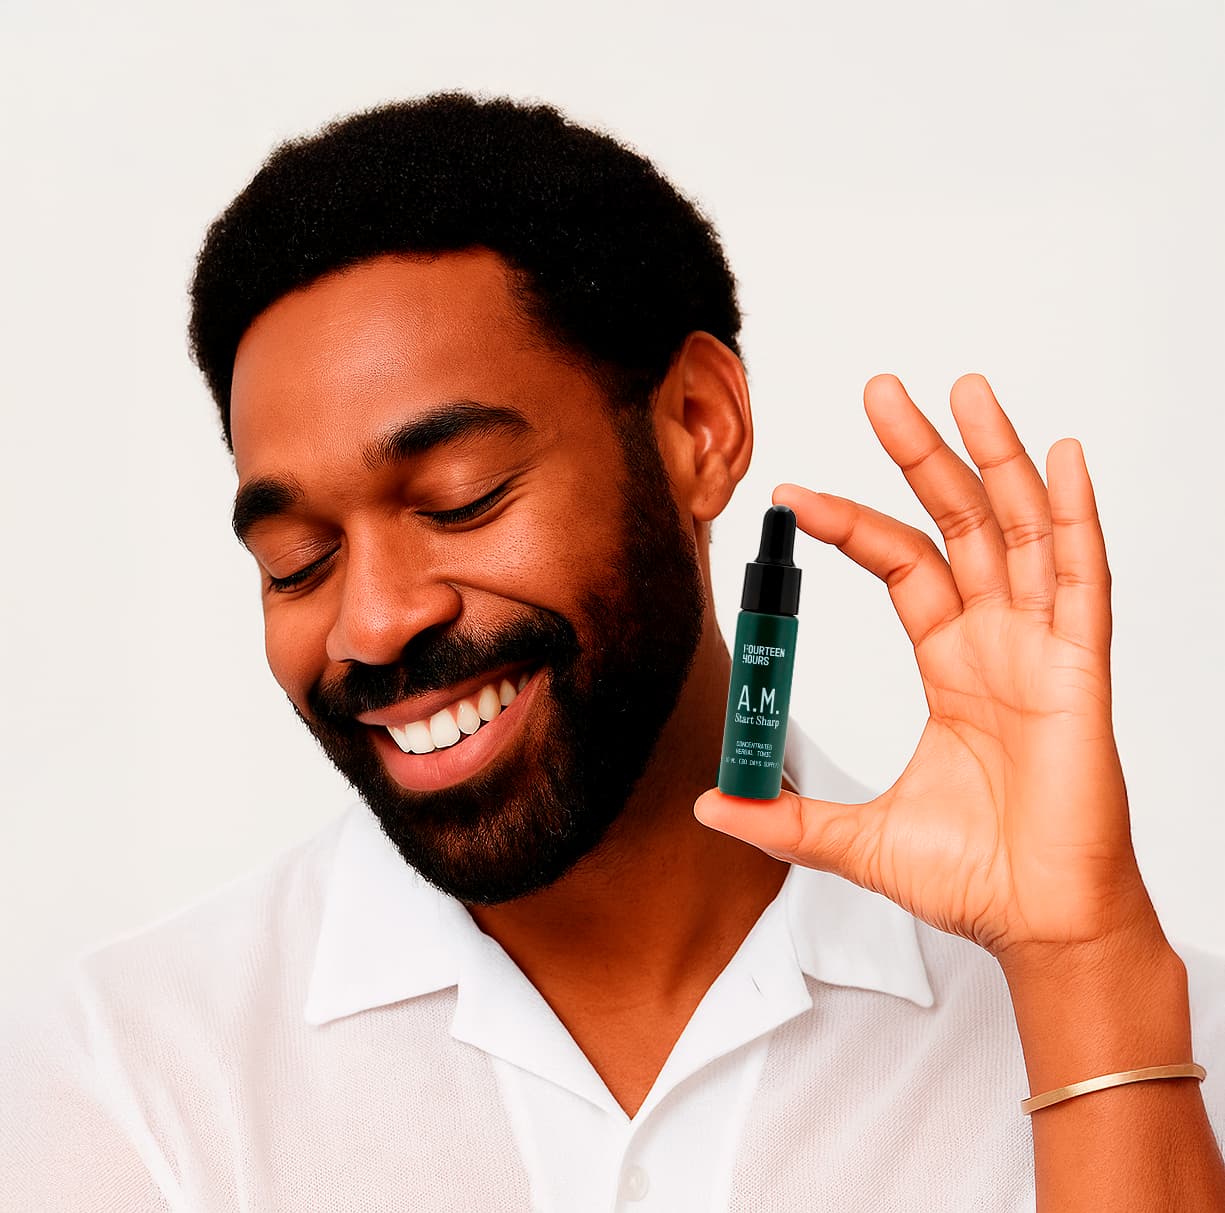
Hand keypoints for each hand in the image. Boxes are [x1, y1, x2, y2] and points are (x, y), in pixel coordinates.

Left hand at [695, 373, 1163, 967]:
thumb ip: (785, 817)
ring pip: (1017, 530)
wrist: (1039, 924)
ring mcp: (1042, 649)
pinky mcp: (1082, 672)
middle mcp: (997, 642)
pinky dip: (1073, 517)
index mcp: (950, 666)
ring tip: (964, 390)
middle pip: (957, 524)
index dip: (851, 524)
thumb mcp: (857, 837)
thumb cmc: (972, 877)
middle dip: (921, 455)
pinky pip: (1082, 579)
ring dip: (993, 459)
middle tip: (883, 390)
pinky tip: (1061, 457)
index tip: (793, 495)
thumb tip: (707, 804)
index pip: (900, 565)